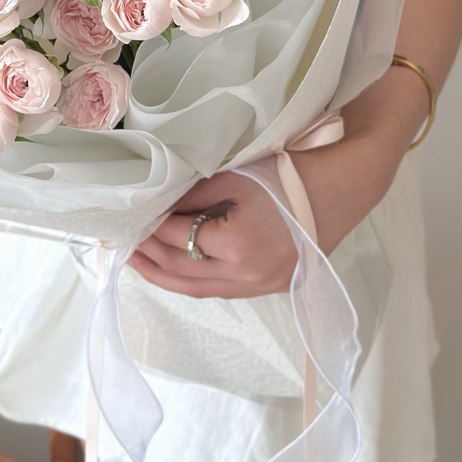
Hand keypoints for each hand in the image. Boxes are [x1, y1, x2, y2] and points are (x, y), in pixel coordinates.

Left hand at [126, 130, 400, 298]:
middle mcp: (247, 274)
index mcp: (236, 244)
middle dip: (147, 257)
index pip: (177, 238)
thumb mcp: (233, 175)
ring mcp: (260, 286)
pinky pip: (220, 290)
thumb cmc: (288, 172)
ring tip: (137, 260)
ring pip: (198, 289)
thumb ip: (190, 196)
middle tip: (118, 244)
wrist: (344, 186)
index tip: (126, 217)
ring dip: (165, 275)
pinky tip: (175, 267)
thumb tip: (153, 206)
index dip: (149, 228)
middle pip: (181, 272)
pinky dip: (192, 280)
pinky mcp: (270, 287)